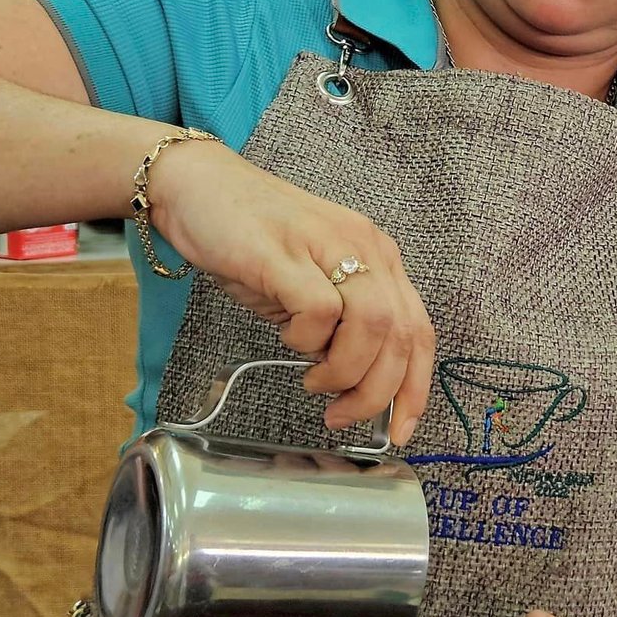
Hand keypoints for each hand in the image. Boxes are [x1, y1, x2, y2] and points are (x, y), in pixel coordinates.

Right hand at [147, 140, 434, 442]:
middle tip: (342, 414)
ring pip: (373, 325)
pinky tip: (286, 338)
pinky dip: (306, 341)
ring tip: (315, 382)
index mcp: (378, 256)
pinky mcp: (286, 255)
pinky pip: (319, 312)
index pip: (419, 330)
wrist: (197, 186)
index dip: (416, 387)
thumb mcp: (312, 283)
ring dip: (346, 371)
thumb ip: (342, 324)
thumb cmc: (252, 241)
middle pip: (402, 335)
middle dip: (377, 392)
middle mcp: (365, 248)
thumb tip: (357, 381)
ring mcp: (328, 247)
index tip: (400, 430)